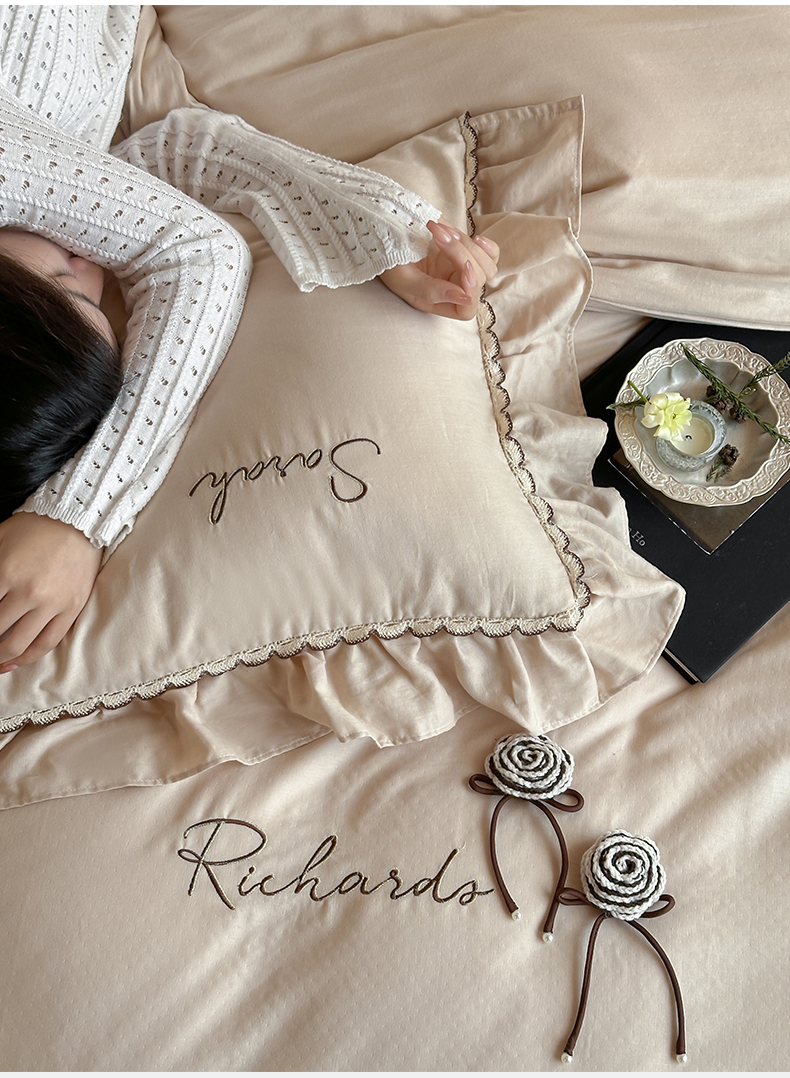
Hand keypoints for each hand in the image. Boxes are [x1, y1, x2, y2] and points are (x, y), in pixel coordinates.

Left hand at [0, 513, 101, 673]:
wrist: (78, 521)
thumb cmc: (33, 528)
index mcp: (5, 573)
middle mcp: (29, 593)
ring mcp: (52, 604)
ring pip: (19, 645)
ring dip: (1, 658)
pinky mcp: (71, 609)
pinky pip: (48, 642)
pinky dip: (28, 658)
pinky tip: (15, 662)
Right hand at [379, 218, 499, 319]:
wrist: (386, 232)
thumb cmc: (390, 261)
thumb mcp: (404, 280)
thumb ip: (430, 291)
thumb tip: (463, 297)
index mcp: (439, 303)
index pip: (466, 310)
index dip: (470, 292)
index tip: (464, 269)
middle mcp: (454, 288)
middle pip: (479, 281)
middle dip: (462, 256)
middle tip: (437, 236)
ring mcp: (462, 269)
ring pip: (487, 265)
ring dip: (468, 246)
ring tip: (441, 231)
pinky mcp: (467, 250)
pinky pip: (491, 254)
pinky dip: (486, 246)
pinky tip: (476, 238)